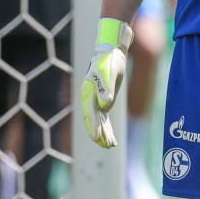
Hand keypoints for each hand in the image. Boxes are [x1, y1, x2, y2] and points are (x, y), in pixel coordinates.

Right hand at [80, 18, 132, 148]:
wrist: (111, 52)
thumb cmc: (109, 60)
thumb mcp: (109, 73)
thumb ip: (107, 88)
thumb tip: (105, 105)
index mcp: (88, 92)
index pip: (89, 113)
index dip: (93, 126)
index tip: (96, 138)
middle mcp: (89, 98)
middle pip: (93, 120)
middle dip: (99, 134)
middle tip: (107, 146)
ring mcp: (96, 101)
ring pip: (99, 122)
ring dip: (104, 134)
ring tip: (110, 146)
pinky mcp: (104, 101)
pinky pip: (104, 119)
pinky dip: (107, 128)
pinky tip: (111, 139)